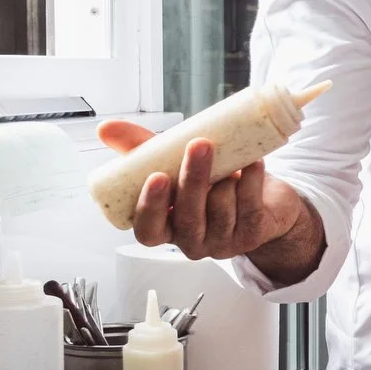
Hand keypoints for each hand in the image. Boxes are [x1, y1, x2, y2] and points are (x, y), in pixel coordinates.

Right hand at [97, 122, 308, 260]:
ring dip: (227, 179)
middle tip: (199, 145)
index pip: (149, 231)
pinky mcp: (252, 234)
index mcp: (166, 227)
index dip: (151, 207)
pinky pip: (250, 206)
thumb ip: (140, 149)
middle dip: (194, 178)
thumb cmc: (212, 183)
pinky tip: (253, 164)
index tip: (157, 176)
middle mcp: (192, 240)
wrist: (264, 200)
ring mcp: (223, 241)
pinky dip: (252, 179)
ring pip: (221, 209)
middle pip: (189, 217)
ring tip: (232, 161)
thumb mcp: (172, 165)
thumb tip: (106, 128)